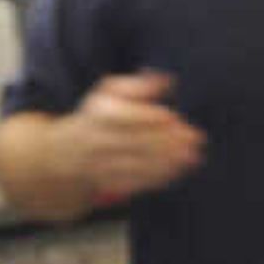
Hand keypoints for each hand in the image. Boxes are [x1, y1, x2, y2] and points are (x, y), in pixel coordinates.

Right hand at [65, 72, 203, 204]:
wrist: (68, 152)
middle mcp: (98, 140)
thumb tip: (168, 80)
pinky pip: (136, 181)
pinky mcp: (111, 182)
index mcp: (99, 115)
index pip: (125, 116)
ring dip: (168, 161)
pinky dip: (160, 175)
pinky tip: (180, 168)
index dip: (150, 117)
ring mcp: (103, 164)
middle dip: (168, 140)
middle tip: (195, 138)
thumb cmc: (99, 115)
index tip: (174, 116)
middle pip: (135, 141)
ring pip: (137, 163)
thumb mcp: (111, 93)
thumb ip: (140, 86)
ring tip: (194, 155)